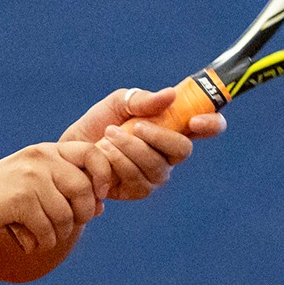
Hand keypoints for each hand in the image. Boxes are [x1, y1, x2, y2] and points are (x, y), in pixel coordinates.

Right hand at [0, 144, 99, 252]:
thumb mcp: (33, 187)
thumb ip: (65, 191)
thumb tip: (101, 206)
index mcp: (46, 151)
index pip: (91, 153)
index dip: (103, 175)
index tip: (100, 196)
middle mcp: (40, 157)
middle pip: (84, 189)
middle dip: (82, 215)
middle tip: (66, 226)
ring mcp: (30, 176)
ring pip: (66, 215)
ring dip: (58, 234)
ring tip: (43, 237)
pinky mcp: (21, 199)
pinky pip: (49, 229)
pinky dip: (43, 242)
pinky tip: (29, 242)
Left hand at [58, 86, 225, 201]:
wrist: (72, 147)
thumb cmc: (99, 122)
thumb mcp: (118, 103)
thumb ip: (142, 100)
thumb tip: (170, 95)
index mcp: (174, 126)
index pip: (208, 126)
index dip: (211, 124)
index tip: (194, 121)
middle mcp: (170, 153)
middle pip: (183, 150)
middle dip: (160, 137)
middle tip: (136, 126)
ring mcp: (156, 173)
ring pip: (158, 166)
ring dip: (132, 148)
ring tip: (109, 134)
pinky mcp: (139, 190)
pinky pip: (139, 180)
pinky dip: (120, 163)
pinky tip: (105, 152)